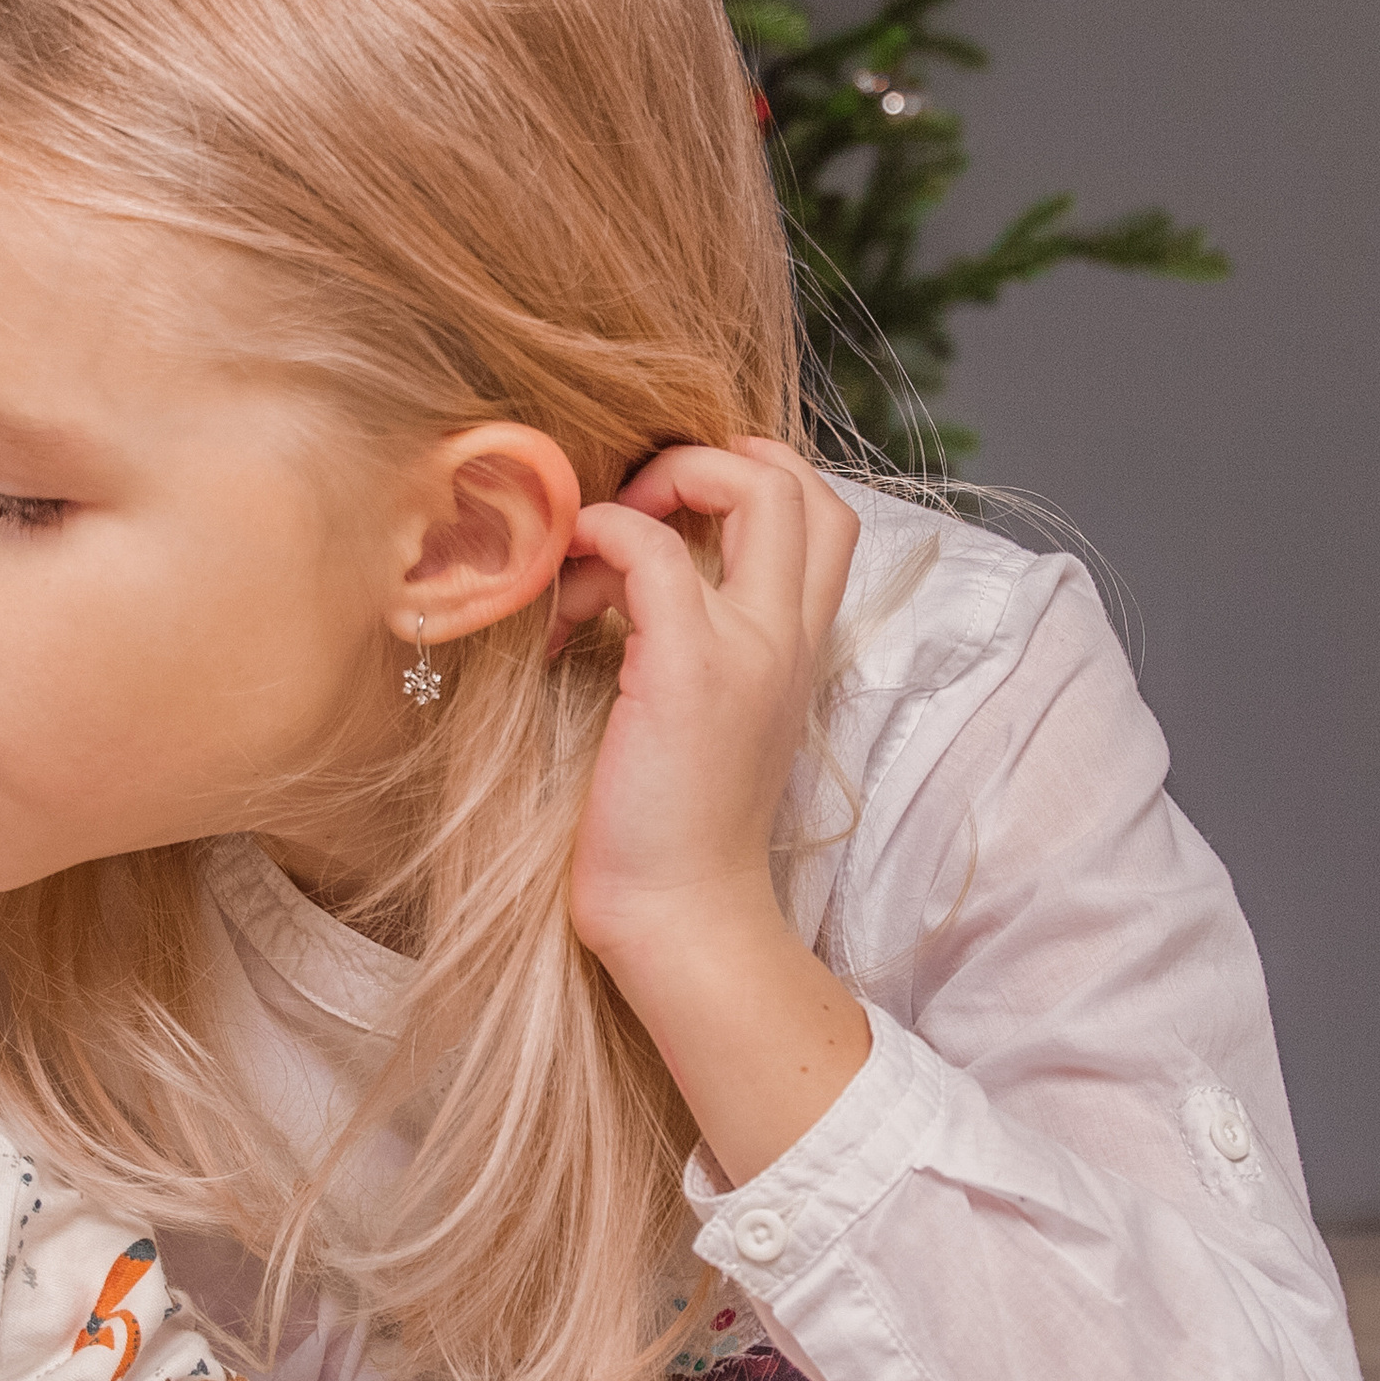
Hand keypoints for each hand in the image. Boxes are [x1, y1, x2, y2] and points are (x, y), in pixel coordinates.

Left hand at [555, 439, 871, 1185]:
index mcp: (798, 647)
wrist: (680, 919)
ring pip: (755, 487)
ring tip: (588, 564)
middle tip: (631, 514)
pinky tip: (559, 603)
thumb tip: (621, 583)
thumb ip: (691, 646)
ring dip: (655, 490)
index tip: (661, 520)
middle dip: (708, 460)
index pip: (821, 513)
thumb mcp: (702, 719)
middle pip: (800, 481)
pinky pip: (651, 548)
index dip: (746, 480)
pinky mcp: (689, 668)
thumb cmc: (669, 830)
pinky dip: (599, 540)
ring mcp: (750, 646)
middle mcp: (790, 635)